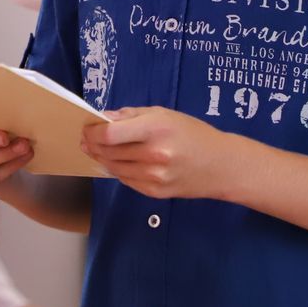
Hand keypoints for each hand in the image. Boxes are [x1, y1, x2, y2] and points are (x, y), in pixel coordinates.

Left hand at [80, 106, 238, 199]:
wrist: (221, 166)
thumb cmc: (193, 134)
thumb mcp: (164, 114)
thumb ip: (132, 115)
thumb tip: (103, 117)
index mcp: (156, 129)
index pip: (110, 134)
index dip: (92, 131)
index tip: (86, 128)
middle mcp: (154, 154)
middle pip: (108, 152)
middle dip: (92, 144)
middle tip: (85, 139)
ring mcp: (154, 176)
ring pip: (113, 168)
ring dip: (100, 158)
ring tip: (96, 150)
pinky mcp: (154, 192)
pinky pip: (125, 180)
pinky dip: (116, 170)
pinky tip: (115, 162)